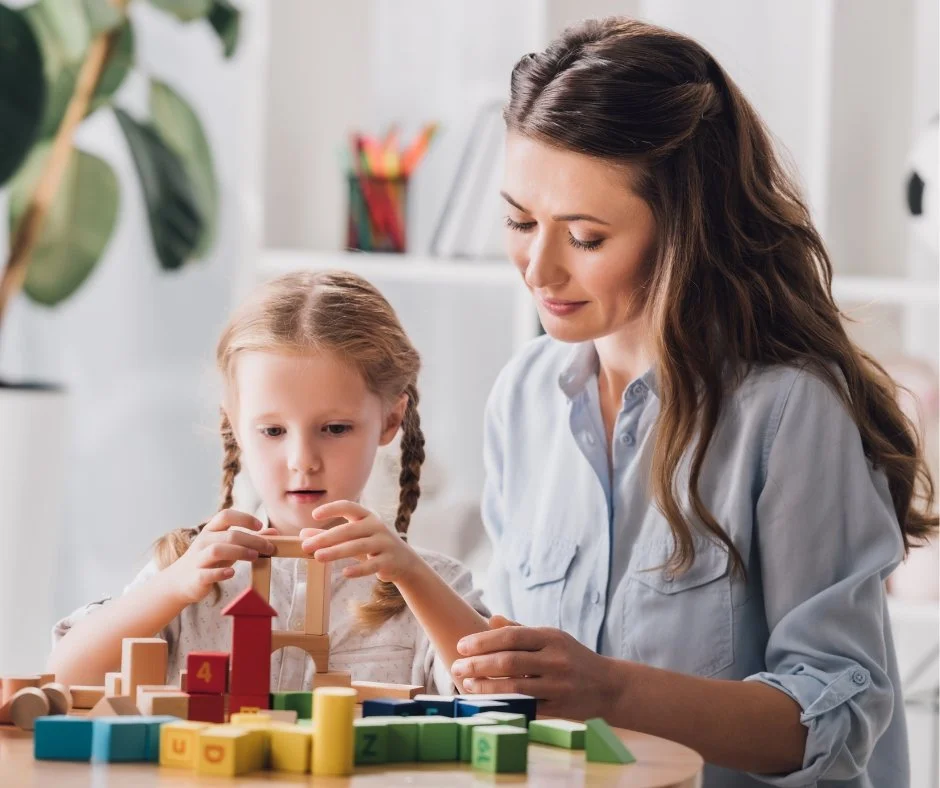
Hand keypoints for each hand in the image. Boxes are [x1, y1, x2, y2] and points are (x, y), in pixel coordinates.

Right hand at [166, 510, 275, 604]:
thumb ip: (250, 538)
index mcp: (211, 530)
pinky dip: (220, 573)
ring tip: (255, 557)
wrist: (180, 581)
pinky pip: (207, 573)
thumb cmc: (210, 560)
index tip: (260, 525)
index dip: (244, 518)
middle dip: (252, 540)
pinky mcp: (196, 577)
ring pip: (217, 550)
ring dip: (239, 552)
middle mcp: (203, 541)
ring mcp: (198, 559)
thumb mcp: (228, 546)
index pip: (226, 515)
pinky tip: (232, 573)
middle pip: (229, 535)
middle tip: (269, 547)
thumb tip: (274, 532)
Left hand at [299, 500, 418, 582]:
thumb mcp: (353, 539)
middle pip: (349, 530)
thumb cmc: (373, 546)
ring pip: (358, 546)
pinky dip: (358, 569)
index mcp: (367, 517)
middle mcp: (377, 527)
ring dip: (337, 551)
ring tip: (318, 557)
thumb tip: (303, 535)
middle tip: (306, 546)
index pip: (349, 506)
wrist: (404, 562)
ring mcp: (384, 543)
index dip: (332, 509)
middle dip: (326, 537)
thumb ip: (330, 536)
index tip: (314, 515)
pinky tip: (344, 573)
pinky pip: (372, 565)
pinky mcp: (389, 561)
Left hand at [451, 625, 615, 719]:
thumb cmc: (573, 658)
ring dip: (486, 686)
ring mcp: (558, 686)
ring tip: (466, 684)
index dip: (483, 641)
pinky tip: (486, 702)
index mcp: (551, 638)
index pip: (511, 637)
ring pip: (515, 687)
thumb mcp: (552, 638)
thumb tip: (490, 619)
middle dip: (478, 664)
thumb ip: (521, 630)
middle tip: (456, 666)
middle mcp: (555, 660)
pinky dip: (503, 704)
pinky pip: (526, 708)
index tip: (461, 646)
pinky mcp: (559, 709)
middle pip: (509, 661)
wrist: (609, 686)